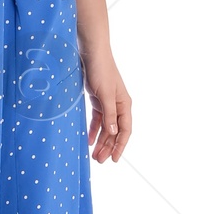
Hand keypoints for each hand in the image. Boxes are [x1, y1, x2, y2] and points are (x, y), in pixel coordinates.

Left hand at [83, 46, 130, 162]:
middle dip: (108, 147)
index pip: (125, 130)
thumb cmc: (101, 70)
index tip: (114, 159)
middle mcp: (119, 105)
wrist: (91, 52)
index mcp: (125, 104)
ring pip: (106, 127)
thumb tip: (114, 133)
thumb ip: (109, 115)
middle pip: (115, 131)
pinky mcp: (98, 99)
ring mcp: (108, 102)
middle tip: (99, 161)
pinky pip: (98, 119)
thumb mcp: (105, 94)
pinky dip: (94, 129)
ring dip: (101, 140)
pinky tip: (89, 139)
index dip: (120, 146)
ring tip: (94, 154)